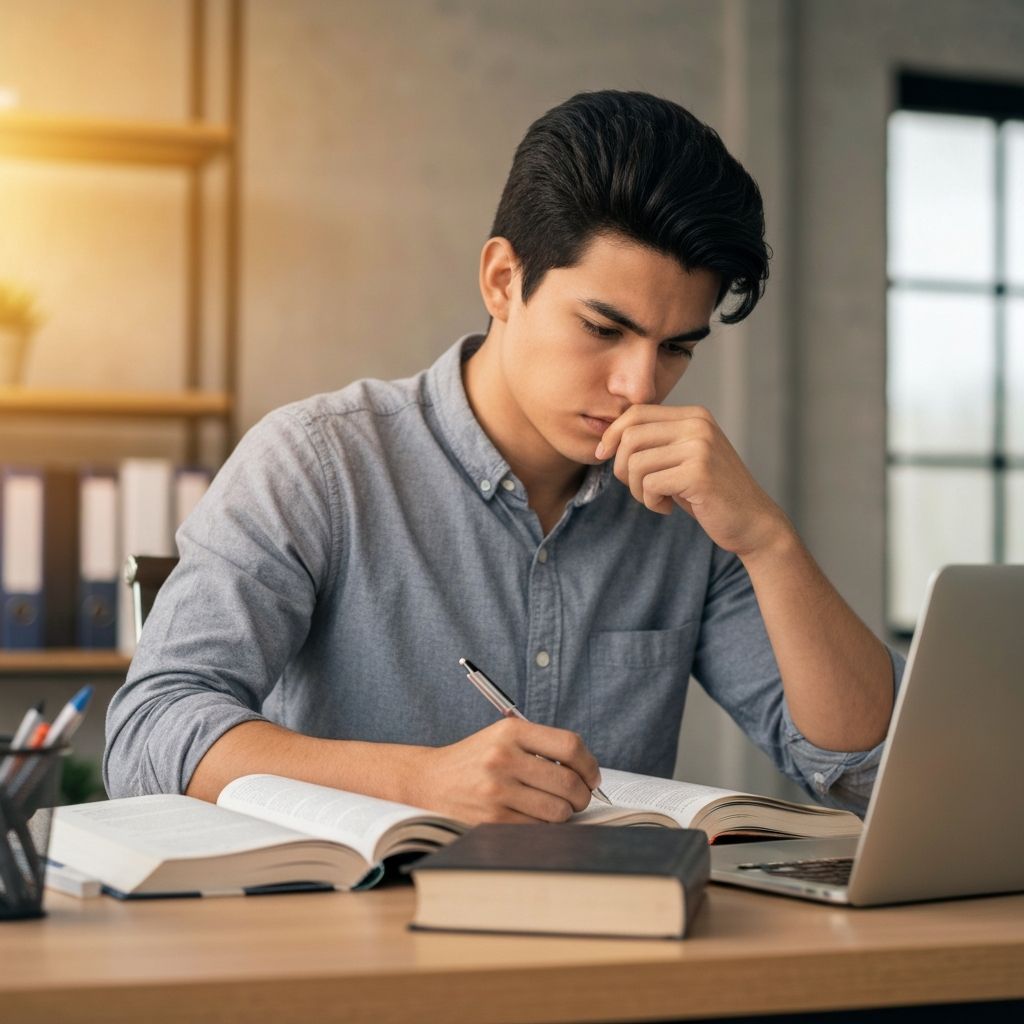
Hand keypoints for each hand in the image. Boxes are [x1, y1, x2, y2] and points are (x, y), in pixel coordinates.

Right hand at [413, 718, 601, 824]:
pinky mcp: (491, 819)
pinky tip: (534, 817)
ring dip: (564, 814)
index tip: (592, 776)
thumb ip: (542, 747)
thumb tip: (588, 774)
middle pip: (568, 782)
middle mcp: (503, 757)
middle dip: (582, 795)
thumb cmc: (476, 760)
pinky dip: (543, 826)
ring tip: (554, 808)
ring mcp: (496, 790)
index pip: (569, 745)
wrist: (430, 780)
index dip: (589, 764)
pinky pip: (537, 828)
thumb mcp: (504, 737)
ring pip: (557, 810)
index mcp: (511, 731)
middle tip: (579, 798)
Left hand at [596, 404, 791, 558]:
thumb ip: (656, 443)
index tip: (603, 456)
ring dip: (637, 490)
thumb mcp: (682, 460)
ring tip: (657, 500)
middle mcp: (698, 424)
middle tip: (639, 489)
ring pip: (636, 463)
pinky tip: (668, 509)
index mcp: (694, 416)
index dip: (612, 435)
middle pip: (630, 436)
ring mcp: (699, 447)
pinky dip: (651, 502)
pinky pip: (649, 484)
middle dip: (621, 468)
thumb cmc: (710, 494)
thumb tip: (607, 439)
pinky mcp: (698, 473)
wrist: (753, 523)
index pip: (636, 413)